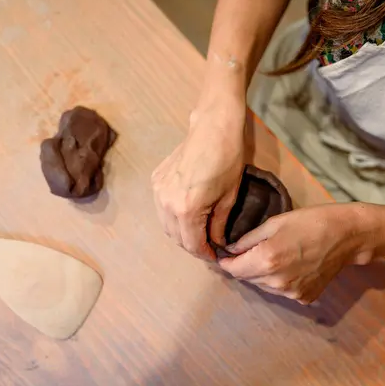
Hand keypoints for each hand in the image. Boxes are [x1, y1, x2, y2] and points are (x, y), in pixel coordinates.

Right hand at [152, 97, 245, 260]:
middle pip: (176, 237)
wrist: (213, 128)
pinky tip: (187, 214)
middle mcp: (166, 204)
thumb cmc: (228, 161)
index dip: (205, 254)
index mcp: (186, 210)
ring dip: (181, 233)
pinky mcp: (156, 180)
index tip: (216, 256)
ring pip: (166, 225)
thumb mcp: (228, 198)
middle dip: (193, 245)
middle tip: (209, 246)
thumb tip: (216, 242)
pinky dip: (173, 216)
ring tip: (198, 232)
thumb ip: (218, 226)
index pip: (192, 244)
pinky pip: (162, 208)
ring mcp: (158, 191)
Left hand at [219, 204, 375, 303]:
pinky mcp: (304, 297)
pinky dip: (279, 280)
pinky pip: (281, 291)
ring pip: (263, 286)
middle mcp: (276, 282)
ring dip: (261, 274)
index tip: (227, 254)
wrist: (347, 236)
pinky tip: (291, 264)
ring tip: (275, 255)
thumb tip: (230, 250)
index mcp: (266, 260)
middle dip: (244, 266)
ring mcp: (291, 293)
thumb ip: (248, 240)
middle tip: (252, 250)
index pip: (232, 269)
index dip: (227, 261)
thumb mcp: (274, 223)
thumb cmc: (310, 222)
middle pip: (246, 279)